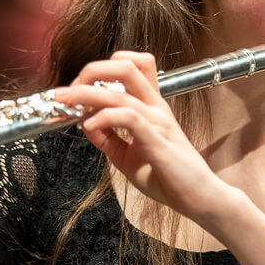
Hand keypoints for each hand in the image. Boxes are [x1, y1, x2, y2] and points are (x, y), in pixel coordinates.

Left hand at [62, 52, 233, 224]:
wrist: (197, 198)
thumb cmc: (169, 178)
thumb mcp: (127, 156)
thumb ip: (107, 139)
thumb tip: (84, 123)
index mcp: (152, 107)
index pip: (134, 66)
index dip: (103, 68)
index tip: (81, 86)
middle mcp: (156, 108)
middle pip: (126, 66)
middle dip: (92, 70)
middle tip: (70, 89)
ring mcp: (158, 122)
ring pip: (120, 92)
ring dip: (86, 93)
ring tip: (67, 102)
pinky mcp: (157, 141)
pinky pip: (128, 117)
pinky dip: (103, 117)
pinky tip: (89, 126)